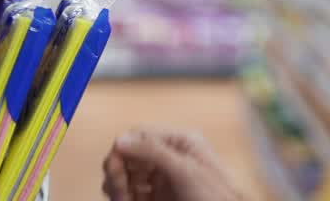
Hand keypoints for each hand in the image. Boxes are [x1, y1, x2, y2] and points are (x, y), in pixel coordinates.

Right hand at [102, 127, 245, 200]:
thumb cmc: (214, 195)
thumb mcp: (184, 170)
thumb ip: (154, 152)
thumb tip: (120, 139)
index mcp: (179, 142)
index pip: (139, 135)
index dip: (122, 149)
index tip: (115, 169)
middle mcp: (168, 156)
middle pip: (128, 154)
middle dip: (117, 171)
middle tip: (120, 193)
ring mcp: (162, 177)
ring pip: (126, 175)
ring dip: (117, 187)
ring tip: (124, 200)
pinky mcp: (158, 196)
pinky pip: (131, 192)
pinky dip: (123, 197)